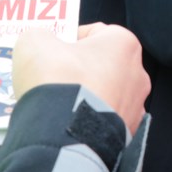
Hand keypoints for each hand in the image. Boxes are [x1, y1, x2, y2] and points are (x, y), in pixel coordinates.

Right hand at [12, 23, 149, 134]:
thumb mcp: (34, 42)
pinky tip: (66, 124)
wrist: (63, 138)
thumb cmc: (56, 80)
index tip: (51, 52)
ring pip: (104, 94)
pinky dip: (87, 121)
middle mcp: (137, 73)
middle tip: (51, 78)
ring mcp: (135, 107)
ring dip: (83, 96)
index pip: (94, 32)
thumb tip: (40, 43)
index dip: (68, 39)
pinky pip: (103, 121)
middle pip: (101, 64)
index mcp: (124, 43)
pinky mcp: (127, 136)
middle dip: (77, 70)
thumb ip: (40, 35)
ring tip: (55, 105)